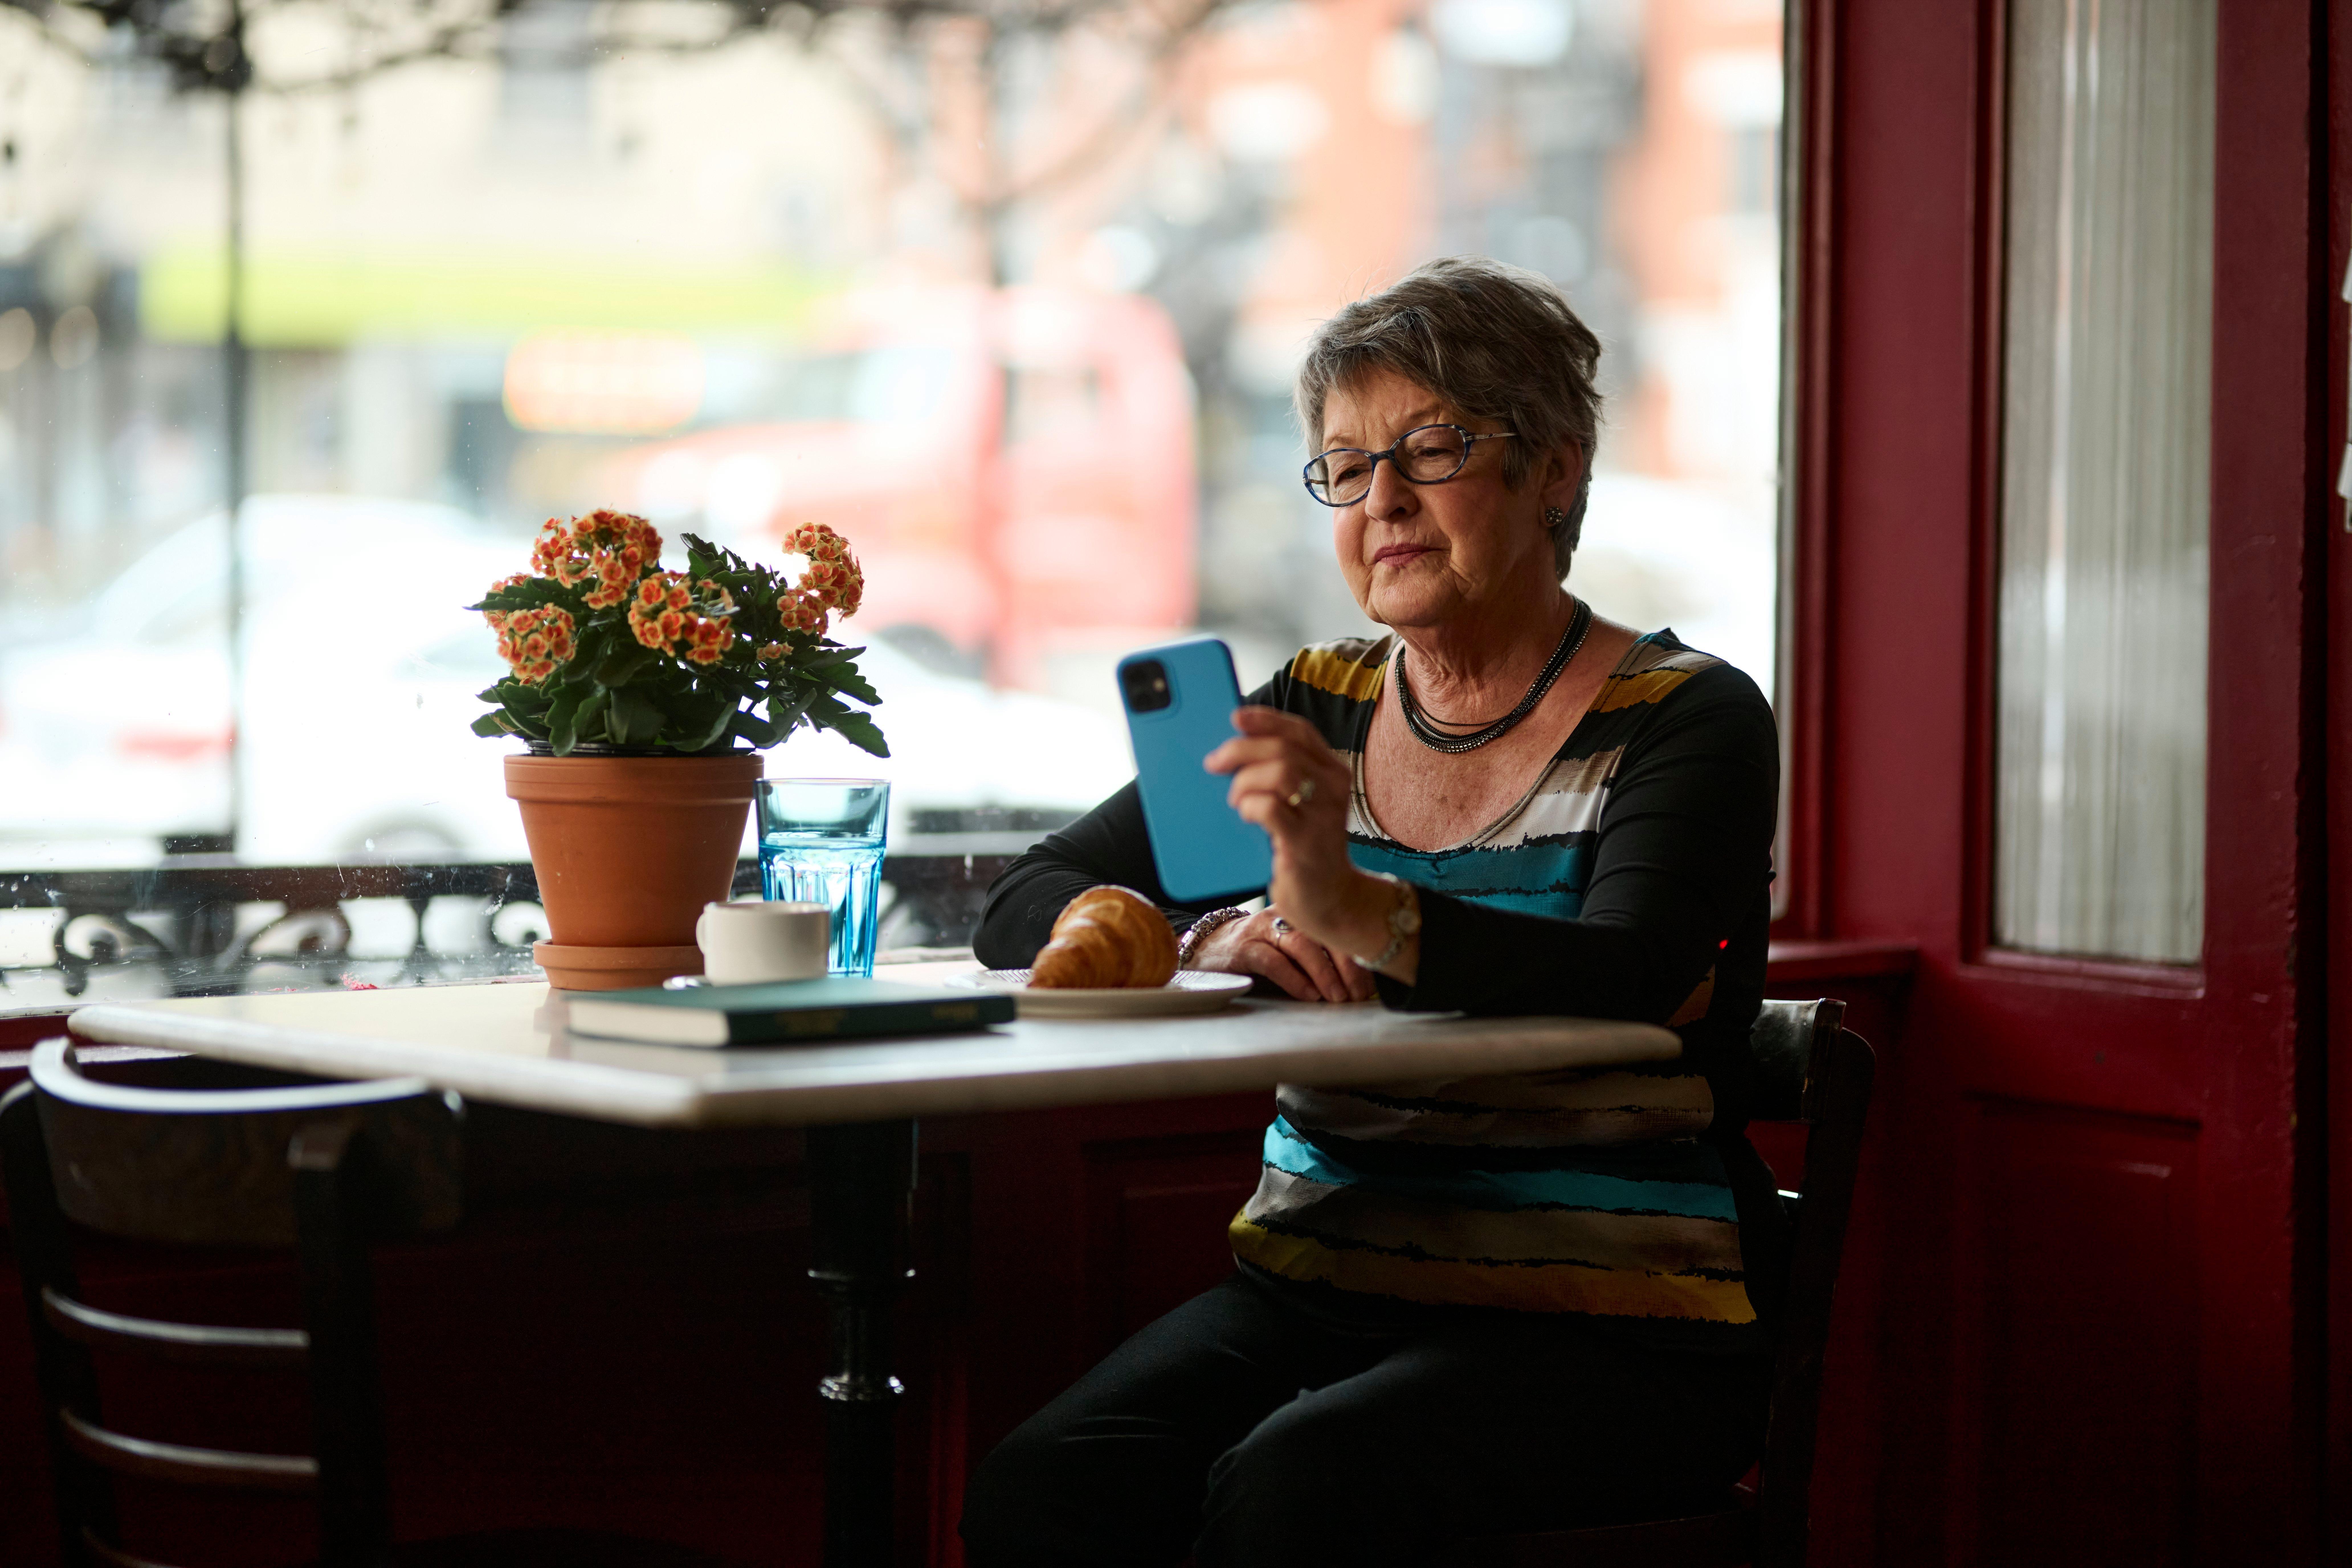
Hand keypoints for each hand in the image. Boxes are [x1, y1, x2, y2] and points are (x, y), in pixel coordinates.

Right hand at [1190, 908, 1376, 1002]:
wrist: (1210, 946)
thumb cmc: (1263, 949)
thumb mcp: (1295, 945)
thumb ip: (1322, 952)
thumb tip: (1363, 979)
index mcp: (1304, 909)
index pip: (1339, 924)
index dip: (1359, 950)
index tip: (1376, 978)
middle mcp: (1285, 913)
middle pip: (1324, 933)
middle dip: (1348, 964)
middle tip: (1361, 992)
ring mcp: (1263, 928)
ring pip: (1301, 945)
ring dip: (1324, 973)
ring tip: (1339, 997)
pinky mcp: (1244, 948)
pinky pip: (1273, 961)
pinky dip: (1294, 979)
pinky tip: (1309, 995)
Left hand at [1205, 707, 1395, 972]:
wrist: (1328, 900)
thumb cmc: (1303, 848)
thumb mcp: (1298, 806)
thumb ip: (1277, 778)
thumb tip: (1231, 752)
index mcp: (1331, 771)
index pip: (1301, 731)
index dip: (1266, 719)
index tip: (1235, 716)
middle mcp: (1334, 787)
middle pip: (1285, 748)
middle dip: (1241, 749)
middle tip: (1214, 763)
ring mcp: (1323, 814)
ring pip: (1281, 771)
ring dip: (1245, 781)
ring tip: (1236, 801)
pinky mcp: (1307, 842)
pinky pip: (1272, 808)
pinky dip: (1250, 806)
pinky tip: (1246, 816)